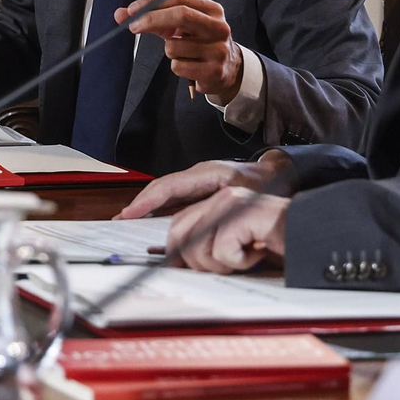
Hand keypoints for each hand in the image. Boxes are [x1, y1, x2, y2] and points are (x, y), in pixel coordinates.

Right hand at [116, 151, 297, 218]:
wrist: (278, 174)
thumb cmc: (265, 185)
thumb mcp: (247, 196)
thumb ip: (226, 209)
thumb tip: (204, 226)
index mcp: (206, 173)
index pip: (168, 186)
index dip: (147, 201)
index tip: (130, 213)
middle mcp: (197, 175)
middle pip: (161, 188)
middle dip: (140, 204)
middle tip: (121, 220)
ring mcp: (197, 181)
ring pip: (165, 193)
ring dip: (147, 206)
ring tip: (128, 220)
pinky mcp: (200, 189)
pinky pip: (174, 198)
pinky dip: (159, 208)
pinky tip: (151, 220)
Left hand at [118, 0, 241, 103]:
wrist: (228, 70)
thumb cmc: (198, 43)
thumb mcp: (179, 27)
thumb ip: (151, 18)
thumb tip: (121, 14)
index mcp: (212, 11)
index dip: (154, 2)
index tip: (133, 9)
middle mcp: (219, 27)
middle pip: (182, 15)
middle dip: (152, 19)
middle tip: (133, 26)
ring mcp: (218, 50)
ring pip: (174, 46)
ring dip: (170, 51)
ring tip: (183, 54)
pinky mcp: (214, 71)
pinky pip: (178, 67)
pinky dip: (177, 67)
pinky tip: (190, 67)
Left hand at [166, 186, 287, 273]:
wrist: (317, 240)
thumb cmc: (283, 246)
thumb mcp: (238, 249)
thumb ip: (211, 248)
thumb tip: (178, 264)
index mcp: (220, 204)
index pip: (179, 224)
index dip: (174, 251)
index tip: (179, 270)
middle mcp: (224, 198)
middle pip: (180, 234)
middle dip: (196, 262)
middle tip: (227, 266)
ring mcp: (234, 202)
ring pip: (198, 246)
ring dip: (222, 265)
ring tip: (248, 257)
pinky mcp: (246, 213)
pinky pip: (222, 250)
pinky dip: (240, 262)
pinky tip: (260, 252)